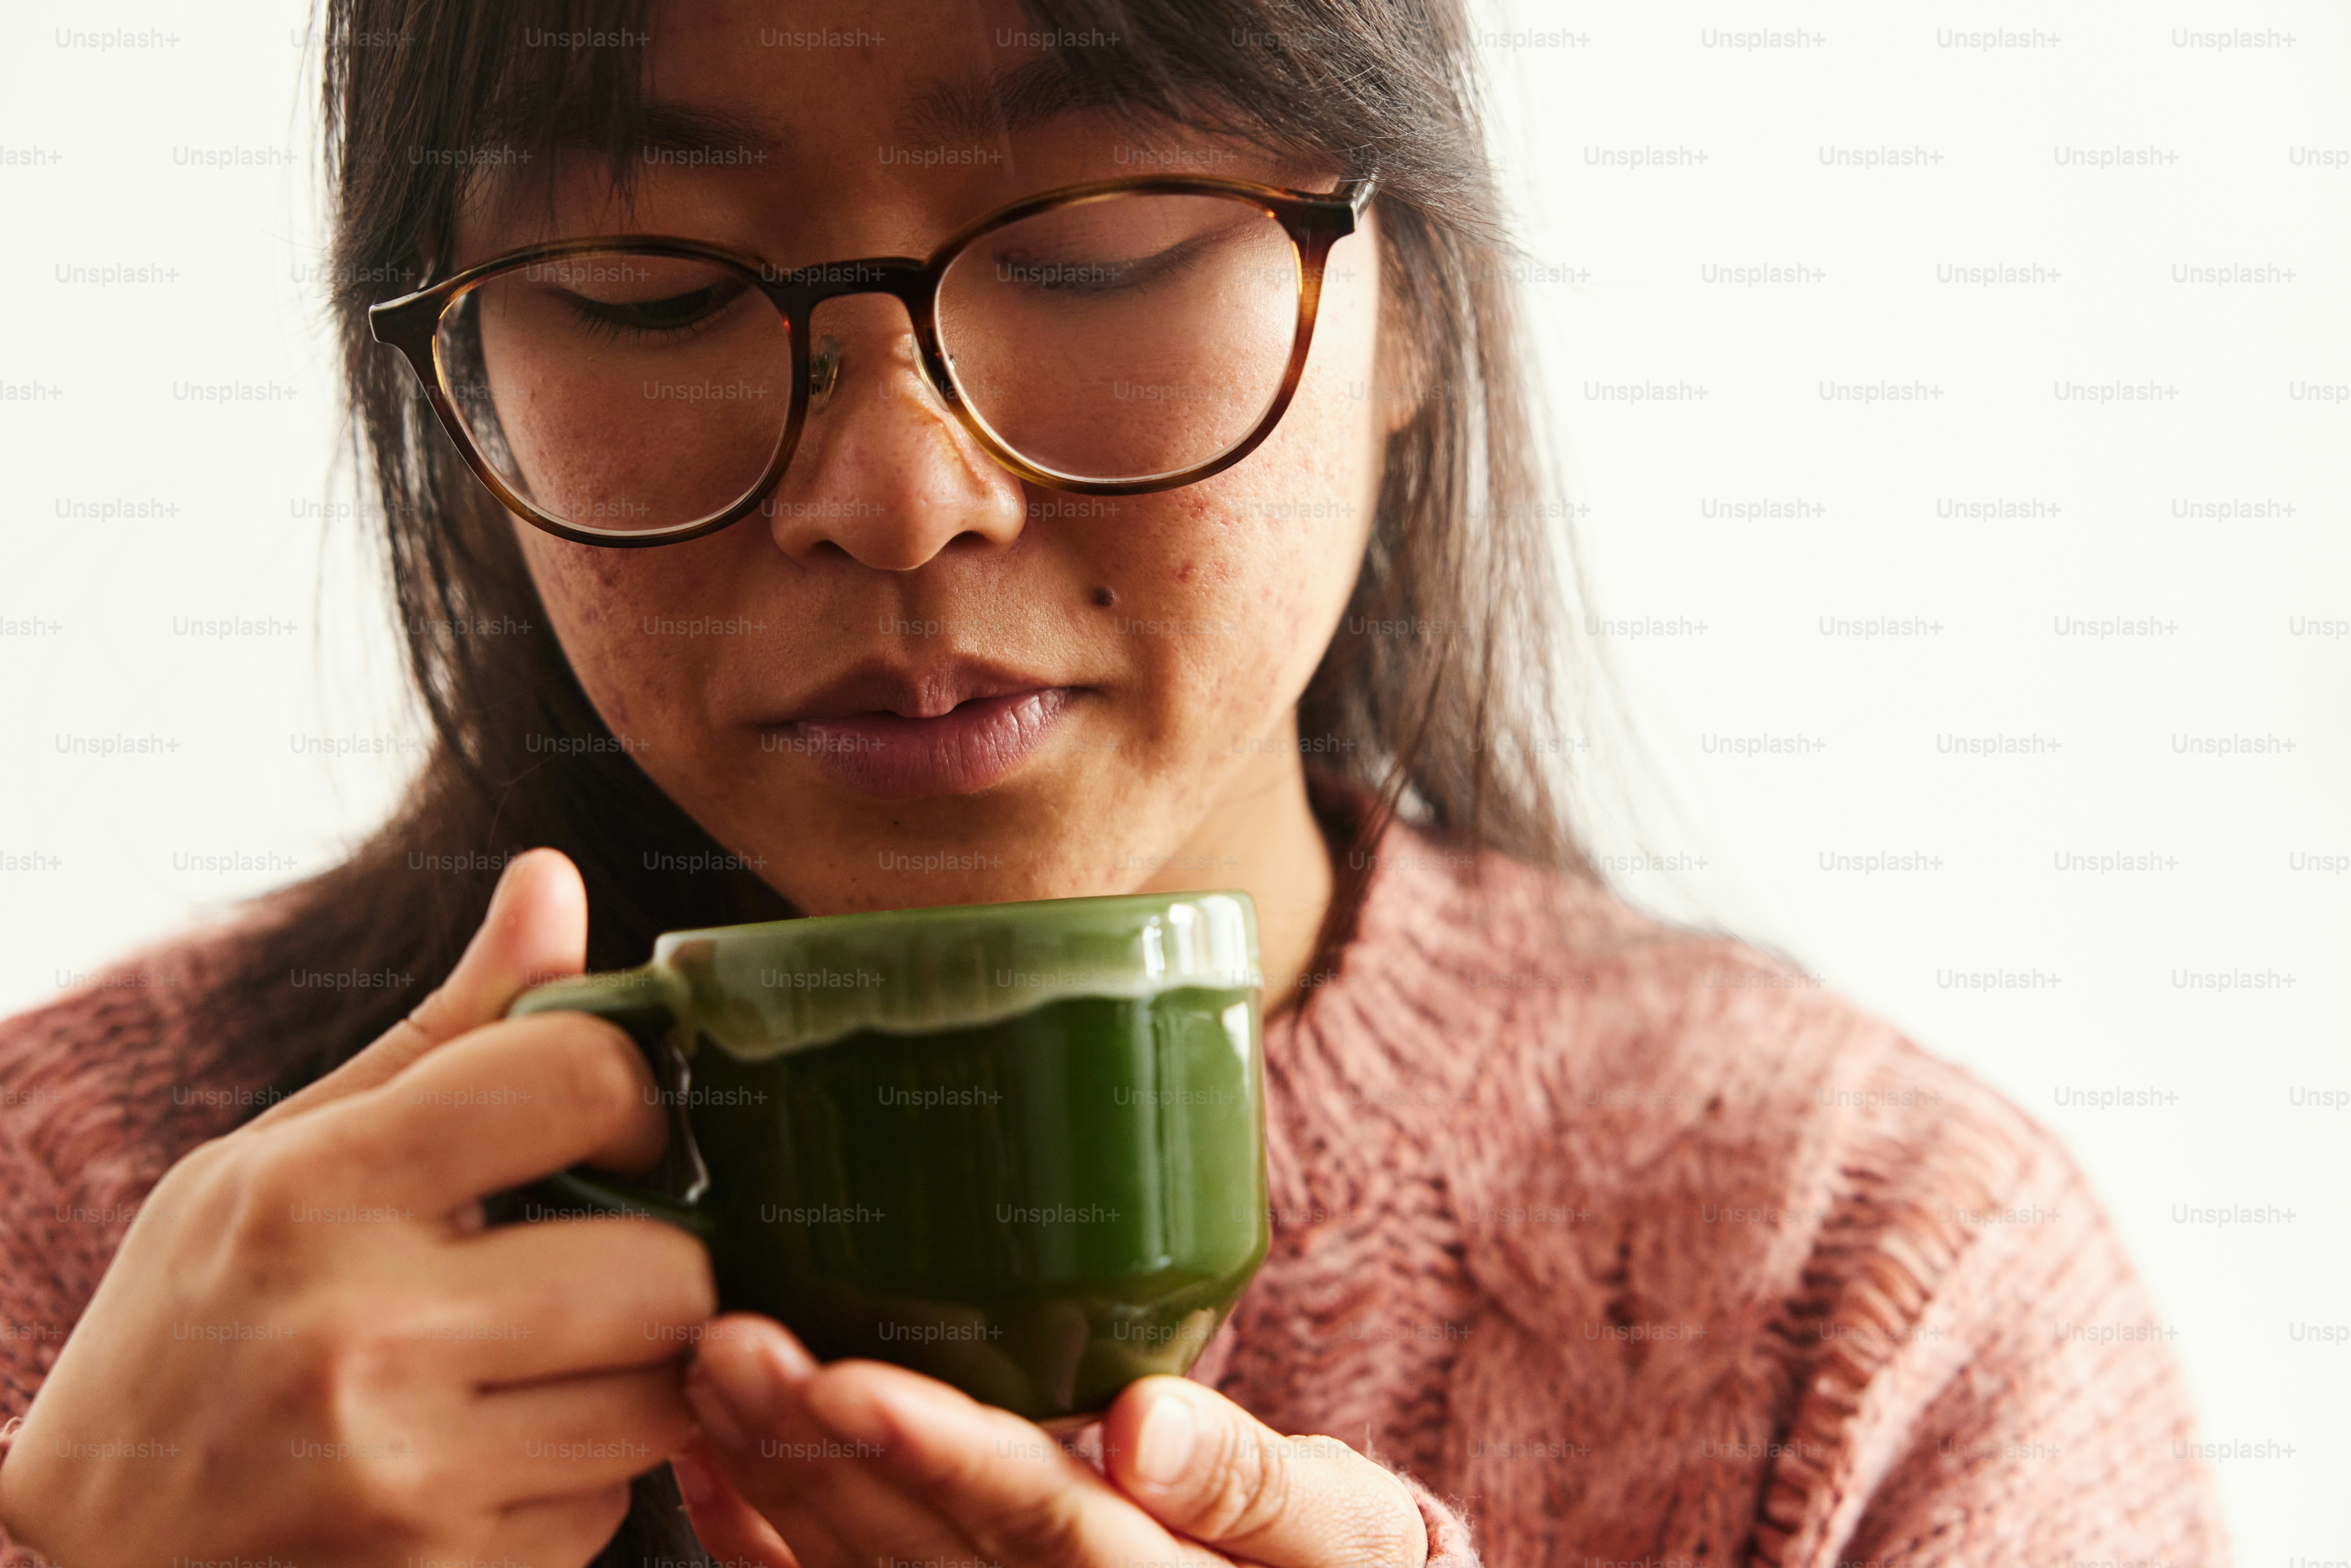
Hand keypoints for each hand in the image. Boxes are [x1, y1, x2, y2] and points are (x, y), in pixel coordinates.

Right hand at [0, 850, 715, 1565]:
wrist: (91, 1557)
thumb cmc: (194, 1331)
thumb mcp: (282, 1157)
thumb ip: (445, 1030)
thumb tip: (554, 879)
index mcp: (319, 1191)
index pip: (581, 1079)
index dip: (637, 1097)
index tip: (617, 1128)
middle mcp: (364, 1331)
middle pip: (667, 1270)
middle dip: (658, 1267)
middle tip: (594, 1266)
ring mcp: (405, 1475)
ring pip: (661, 1398)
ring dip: (632, 1377)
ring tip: (543, 1363)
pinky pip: (607, 1510)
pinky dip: (576, 1484)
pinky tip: (493, 1458)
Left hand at [672, 1315, 1429, 1567]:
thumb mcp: (1347, 1531)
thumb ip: (1252, 1486)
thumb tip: (1144, 1428)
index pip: (1037, 1526)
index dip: (939, 1459)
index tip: (846, 1383)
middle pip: (922, 1556)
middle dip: (815, 1453)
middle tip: (728, 1345)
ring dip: (774, 1484)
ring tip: (709, 1377)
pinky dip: (763, 1549)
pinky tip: (708, 1470)